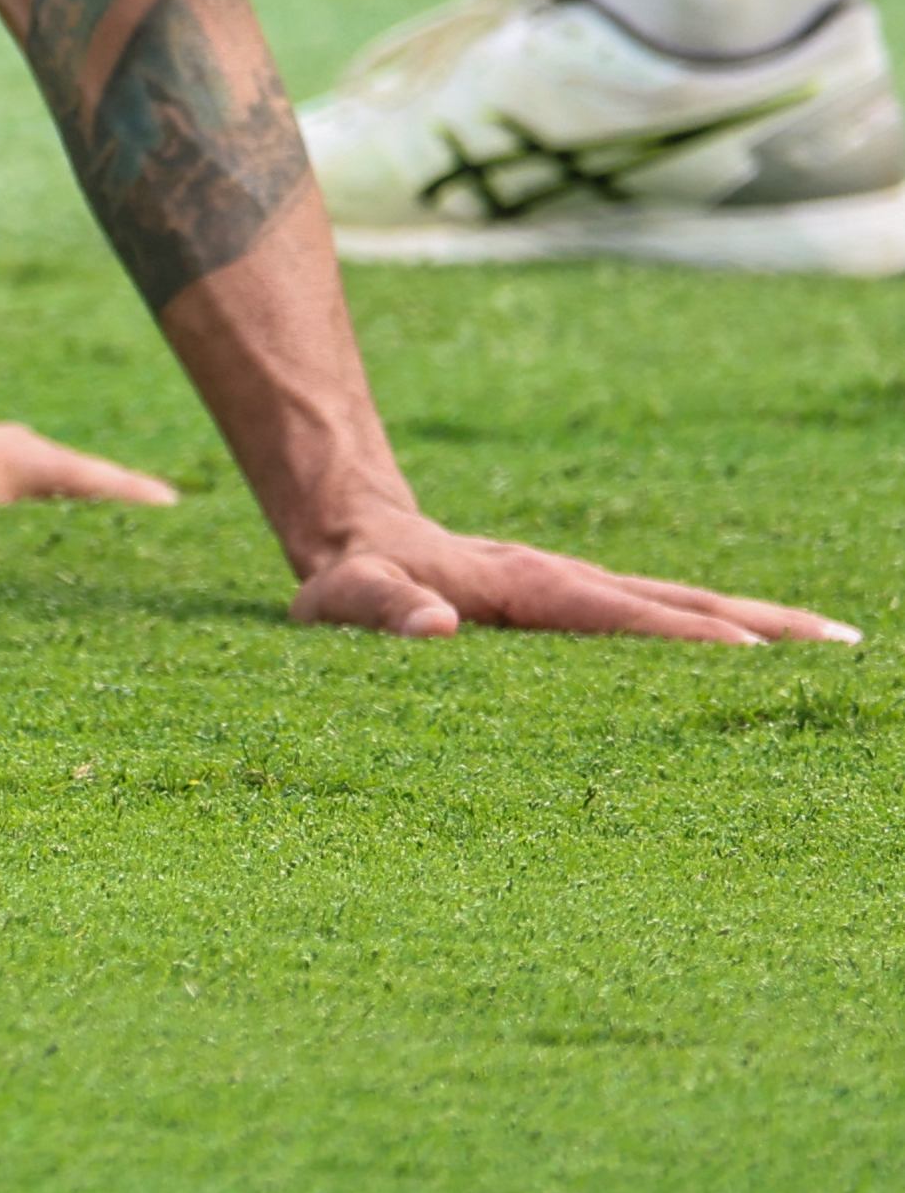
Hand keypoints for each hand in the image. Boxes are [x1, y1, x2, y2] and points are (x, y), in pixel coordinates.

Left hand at [287, 509, 860, 645]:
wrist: (355, 532)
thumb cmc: (350, 578)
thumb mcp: (345, 596)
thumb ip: (381, 610)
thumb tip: (434, 625)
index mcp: (526, 588)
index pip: (618, 615)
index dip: (682, 636)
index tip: (755, 654)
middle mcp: (570, 583)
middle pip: (681, 602)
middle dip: (761, 625)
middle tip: (847, 646)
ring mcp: (582, 593)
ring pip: (684, 607)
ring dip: (760, 626)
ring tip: (840, 648)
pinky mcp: (582, 607)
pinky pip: (663, 621)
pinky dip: (722, 635)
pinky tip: (766, 660)